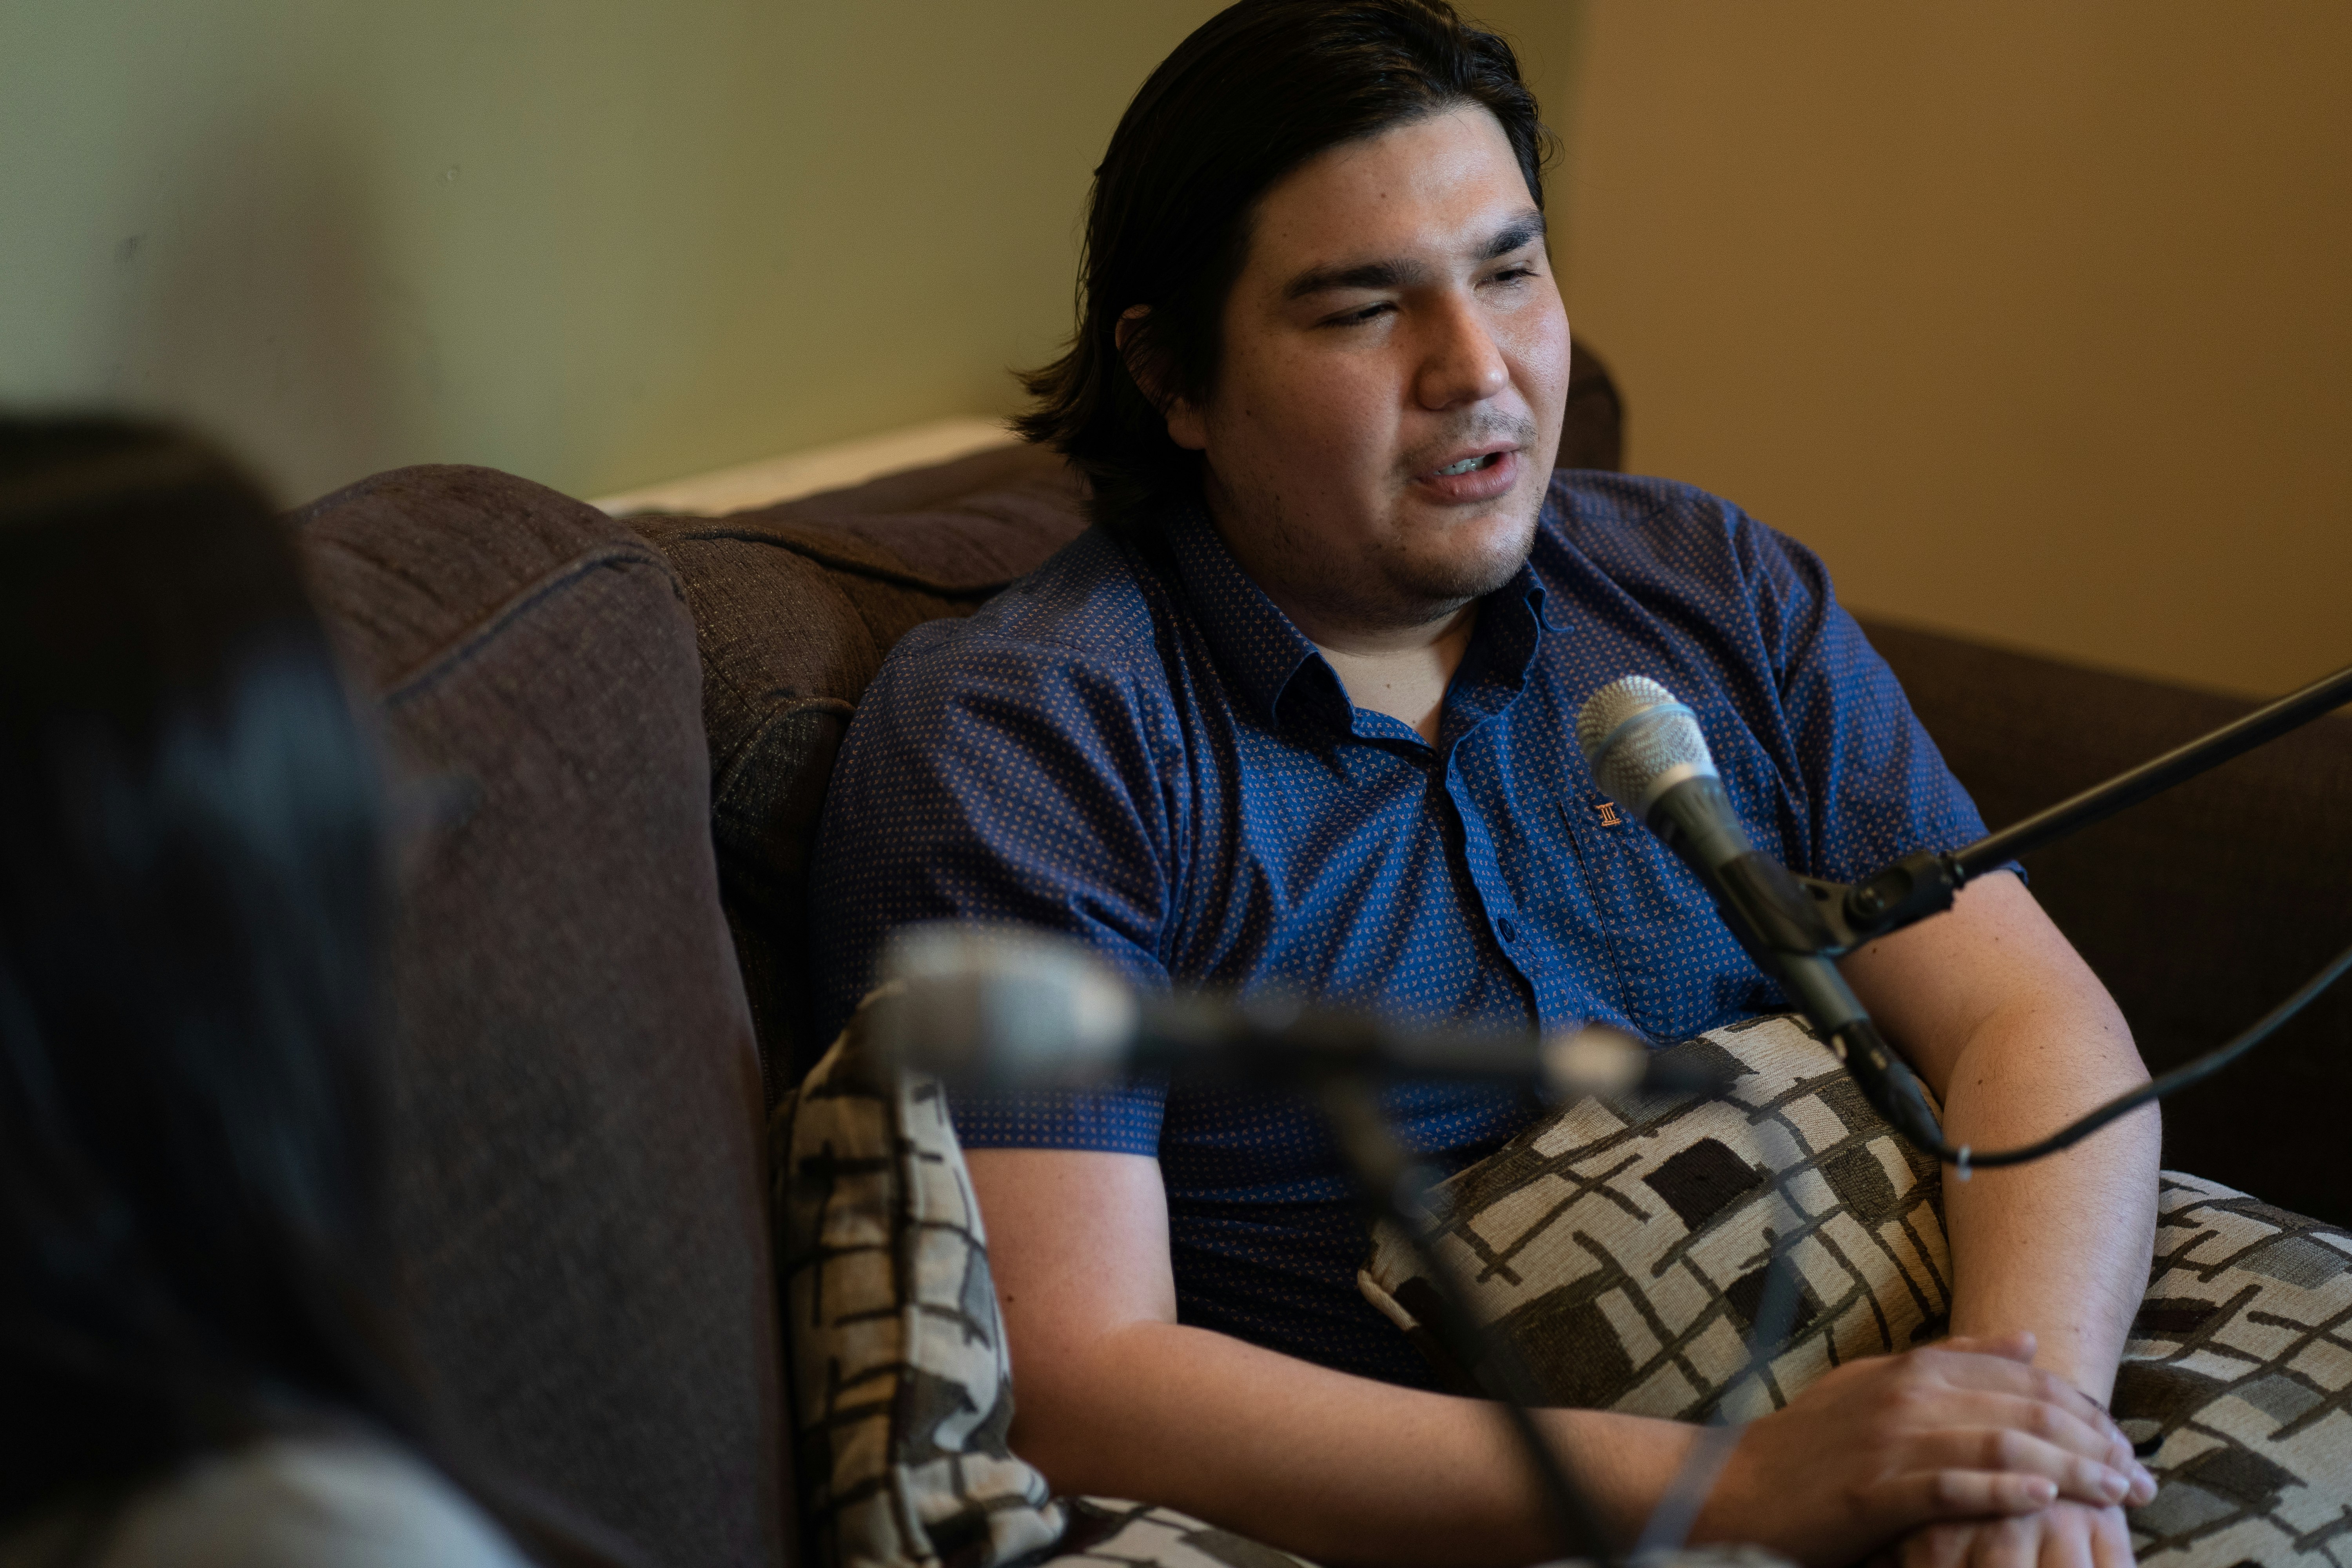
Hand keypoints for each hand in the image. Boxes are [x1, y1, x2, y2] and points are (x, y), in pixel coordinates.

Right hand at [1697, 1333, 2154, 1567]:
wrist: (1737, 1484)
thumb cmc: (1813, 1443)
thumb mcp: (1877, 1383)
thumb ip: (1951, 1360)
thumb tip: (2027, 1342)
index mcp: (1911, 1368)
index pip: (2020, 1378)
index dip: (2083, 1407)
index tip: (2124, 1441)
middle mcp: (1906, 1396)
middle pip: (2023, 1408)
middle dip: (2093, 1442)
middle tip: (2139, 1477)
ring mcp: (1889, 1442)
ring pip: (1999, 1443)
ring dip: (2069, 1467)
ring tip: (2115, 1491)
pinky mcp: (1874, 1491)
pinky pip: (1950, 1485)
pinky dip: (2001, 1487)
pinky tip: (2041, 1495)